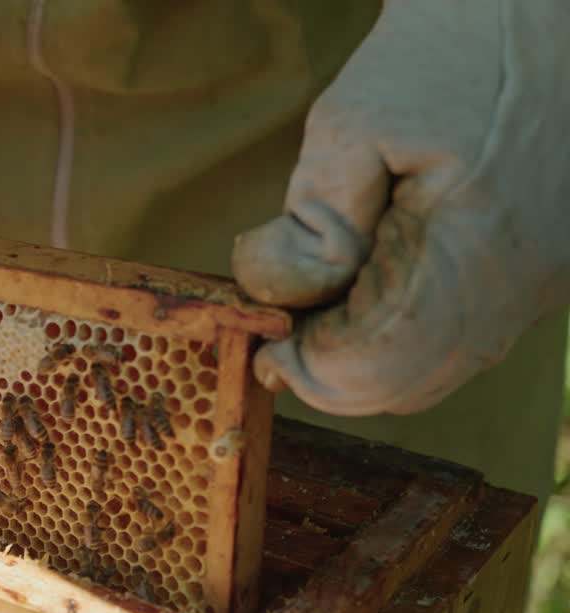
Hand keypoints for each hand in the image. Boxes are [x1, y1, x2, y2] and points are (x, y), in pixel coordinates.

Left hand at [231, 0, 569, 416]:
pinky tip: (369, 282)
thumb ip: (313, 224)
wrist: (551, 11)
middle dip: (327, 366)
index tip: (263, 340)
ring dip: (362, 354)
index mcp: (474, 252)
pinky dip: (401, 335)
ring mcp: (541, 287)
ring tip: (320, 295)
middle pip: (402, 384)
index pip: (372, 367)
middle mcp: (523, 288)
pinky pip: (461, 339)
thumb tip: (277, 297)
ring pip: (432, 370)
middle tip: (281, 323)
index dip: (305, 367)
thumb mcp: (354, 120)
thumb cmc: (451, 50)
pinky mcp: (544, 275)